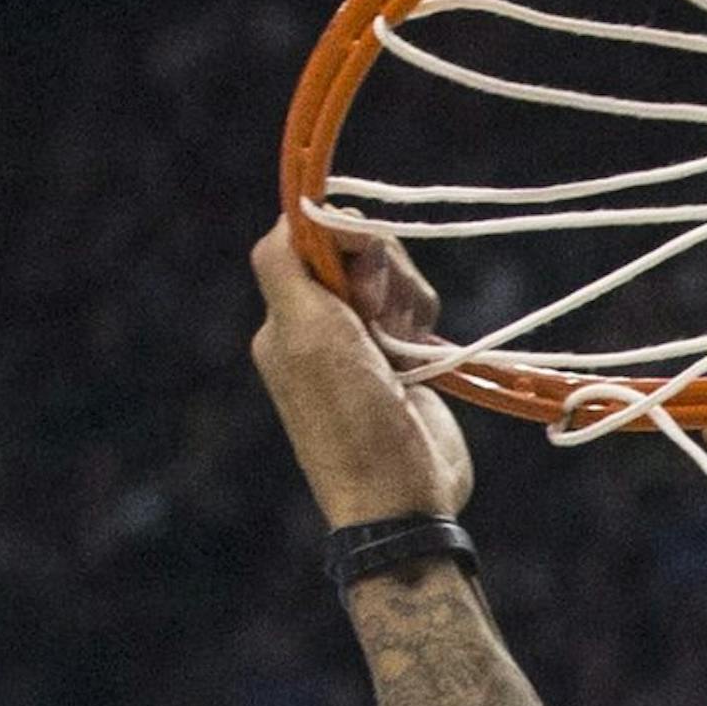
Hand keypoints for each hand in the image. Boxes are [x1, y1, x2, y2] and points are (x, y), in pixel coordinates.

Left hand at [250, 220, 473, 530]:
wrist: (401, 498)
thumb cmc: (348, 417)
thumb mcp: (301, 331)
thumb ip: (284, 260)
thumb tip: (302, 208)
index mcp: (286, 313)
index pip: (309, 232)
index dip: (341, 238)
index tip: (357, 281)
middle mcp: (322, 320)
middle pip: (359, 246)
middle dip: (380, 273)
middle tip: (378, 323)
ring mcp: (366, 337)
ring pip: (393, 271)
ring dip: (405, 298)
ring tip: (403, 348)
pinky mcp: (406, 354)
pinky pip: (417, 303)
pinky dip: (422, 318)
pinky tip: (420, 355)